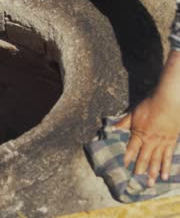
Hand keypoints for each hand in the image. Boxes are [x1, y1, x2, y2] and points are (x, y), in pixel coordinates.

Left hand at [116, 51, 179, 186]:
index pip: (130, 149)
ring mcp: (162, 142)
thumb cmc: (151, 104)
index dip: (126, 158)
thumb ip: (124, 122)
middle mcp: (150, 141)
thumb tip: (112, 128)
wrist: (170, 100)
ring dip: (153, 173)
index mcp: (139, 133)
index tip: (123, 167)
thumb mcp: (134, 112)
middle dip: (140, 170)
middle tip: (137, 181)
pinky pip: (169, 157)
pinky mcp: (172, 141)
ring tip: (150, 183)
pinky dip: (166, 167)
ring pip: (157, 160)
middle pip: (144, 158)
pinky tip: (165, 175)